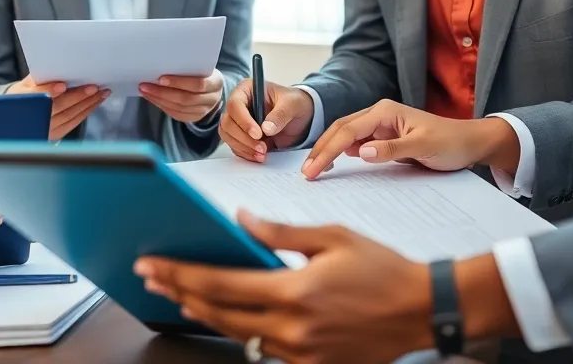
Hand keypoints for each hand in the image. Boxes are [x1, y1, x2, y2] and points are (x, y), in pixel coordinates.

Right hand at [8, 75, 108, 139]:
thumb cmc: (23, 95)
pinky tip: (95, 102)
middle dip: (78, 97)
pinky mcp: (54, 135)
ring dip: (87, 104)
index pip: (35, 96)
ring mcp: (44, 129)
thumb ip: (40, 77)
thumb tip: (58, 66)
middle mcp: (33, 118)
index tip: (62, 86)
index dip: (49, 91)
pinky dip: (85, 112)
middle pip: (57, 107)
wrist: (16, 116)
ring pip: (68, 116)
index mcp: (22, 100)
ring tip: (101, 93)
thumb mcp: (26, 84)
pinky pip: (72, 123)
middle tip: (94, 88)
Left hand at [134, 211, 433, 363]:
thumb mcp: (331, 237)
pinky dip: (239, 330)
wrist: (421, 309)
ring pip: (236, 335)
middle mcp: (292, 329)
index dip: (181, 274)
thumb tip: (239, 221)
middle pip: (218, 314)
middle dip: (180, 293)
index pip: (221, 284)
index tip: (154, 265)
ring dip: (204, 313)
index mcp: (294, 292)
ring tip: (178, 294)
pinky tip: (224, 315)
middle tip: (152, 278)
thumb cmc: (381, 268)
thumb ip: (279, 232)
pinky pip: (262, 350)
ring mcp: (300, 353)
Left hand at [139, 69, 223, 123]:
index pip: (198, 84)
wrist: (213, 90)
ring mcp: (203, 111)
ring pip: (179, 108)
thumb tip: (161, 64)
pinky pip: (176, 114)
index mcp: (216, 82)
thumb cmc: (203, 73)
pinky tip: (151, 98)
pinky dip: (162, 106)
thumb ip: (188, 67)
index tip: (161, 78)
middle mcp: (212, 99)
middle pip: (186, 98)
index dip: (179, 82)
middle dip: (163, 92)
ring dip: (159, 99)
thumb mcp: (201, 67)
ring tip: (144, 90)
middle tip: (145, 85)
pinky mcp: (194, 118)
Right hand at [220, 80, 314, 161]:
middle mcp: (239, 105)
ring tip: (263, 153)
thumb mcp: (293, 104)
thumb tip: (266, 129)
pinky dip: (245, 153)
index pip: (235, 104)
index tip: (258, 134)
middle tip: (262, 148)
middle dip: (243, 138)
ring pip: (228, 136)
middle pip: (228, 122)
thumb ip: (280, 114)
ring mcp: (238, 121)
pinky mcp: (241, 135)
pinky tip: (259, 156)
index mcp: (247, 90)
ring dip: (244, 147)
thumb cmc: (295, 104)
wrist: (300, 117)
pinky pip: (235, 146)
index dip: (244, 120)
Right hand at [302, 99, 518, 179]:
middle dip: (321, 150)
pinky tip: (332, 165)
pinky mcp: (382, 137)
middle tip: (305, 174)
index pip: (347, 131)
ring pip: (345, 136)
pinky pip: (355, 144)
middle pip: (340, 130)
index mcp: (384, 111)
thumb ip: (391, 149)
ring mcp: (379, 126)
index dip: (327, 151)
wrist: (469, 143)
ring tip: (312, 170)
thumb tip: (359, 152)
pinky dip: (340, 154)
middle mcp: (378, 115)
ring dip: (327, 151)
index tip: (312, 171)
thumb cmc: (450, 142)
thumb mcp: (423, 147)